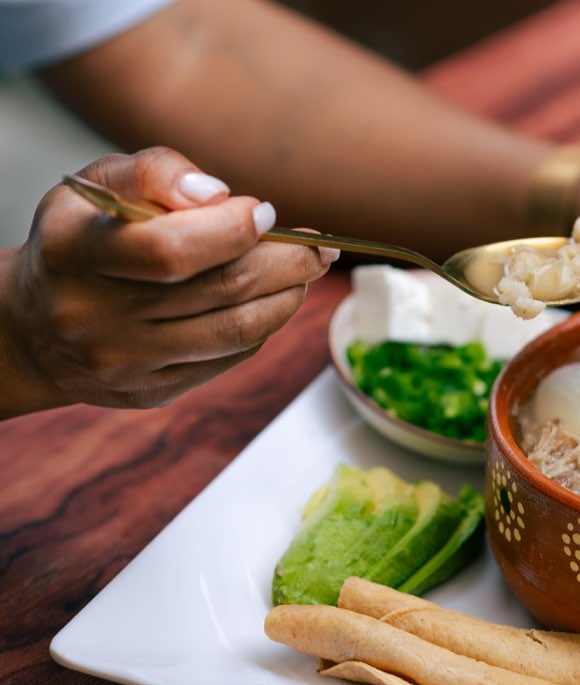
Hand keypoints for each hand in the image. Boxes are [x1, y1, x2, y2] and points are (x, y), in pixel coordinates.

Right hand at [0, 147, 336, 417]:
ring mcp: (124, 362)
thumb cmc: (82, 239)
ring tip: (306, 271)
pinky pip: (231, 357)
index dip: (233, 230)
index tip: (265, 212)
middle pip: (220, 290)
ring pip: (237, 330)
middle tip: (318, 247)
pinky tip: (272, 300)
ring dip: (288, 296)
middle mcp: (94, 315)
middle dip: (286, 263)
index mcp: (76, 253)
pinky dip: (265, 325)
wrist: (35, 327)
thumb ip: (156, 172)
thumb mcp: (99, 186)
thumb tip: (219, 194)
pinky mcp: (151, 391)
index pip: (171, 249)